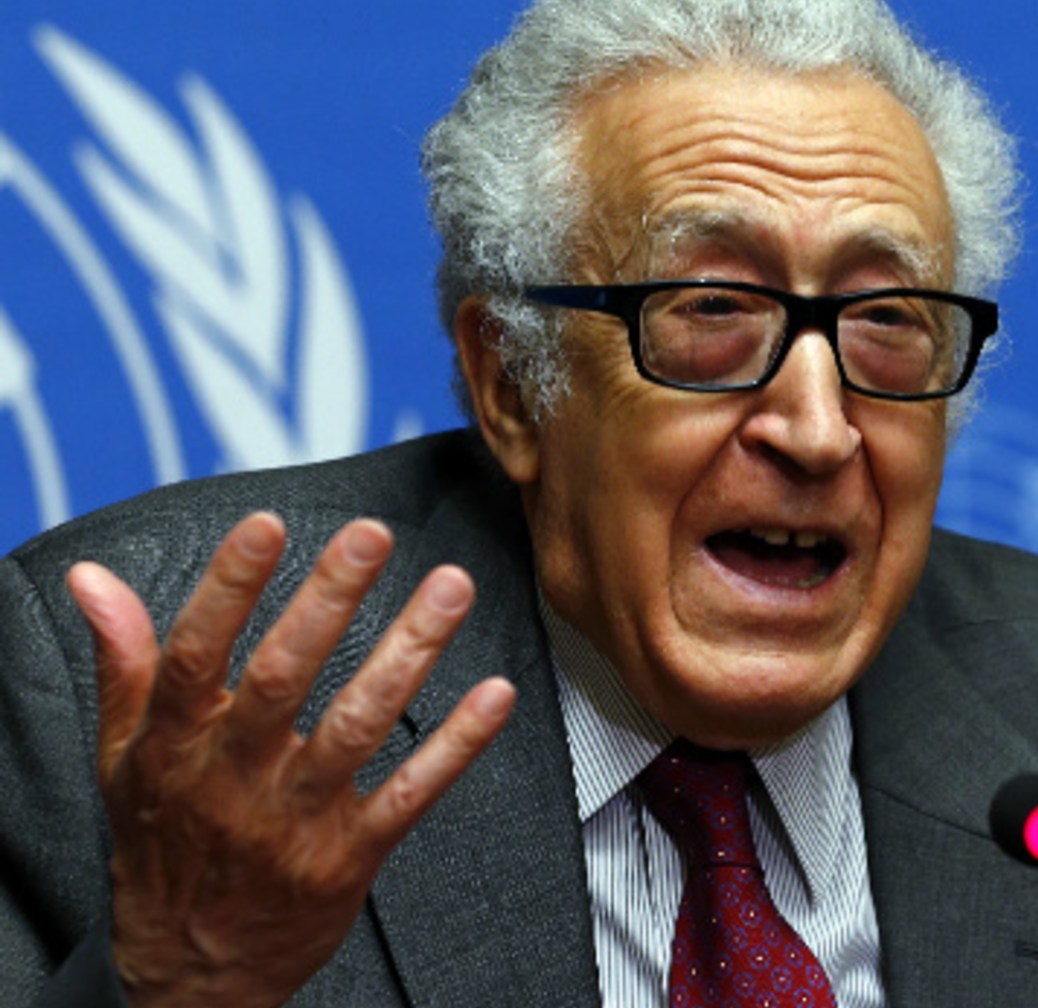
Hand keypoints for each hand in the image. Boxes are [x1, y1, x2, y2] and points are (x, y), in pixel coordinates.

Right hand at [64, 512, 516, 1007]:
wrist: (190, 973)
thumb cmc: (164, 842)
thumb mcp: (124, 759)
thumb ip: (124, 663)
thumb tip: (94, 577)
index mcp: (174, 748)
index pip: (195, 656)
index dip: (228, 589)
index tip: (266, 524)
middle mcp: (232, 780)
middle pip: (282, 680)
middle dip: (328, 602)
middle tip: (371, 533)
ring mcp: (294, 821)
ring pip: (356, 727)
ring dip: (409, 652)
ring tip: (452, 585)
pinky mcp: (349, 859)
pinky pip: (410, 794)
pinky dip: (456, 745)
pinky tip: (495, 694)